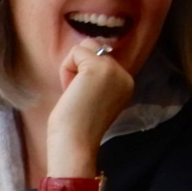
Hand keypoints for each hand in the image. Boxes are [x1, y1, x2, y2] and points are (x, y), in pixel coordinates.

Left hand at [43, 44, 134, 176]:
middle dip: (78, 69)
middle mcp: (125, 75)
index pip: (101, 59)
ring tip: (74, 93)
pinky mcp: (99, 67)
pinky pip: (75, 52)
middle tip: (77, 97)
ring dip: (72, 68)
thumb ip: (95, 78)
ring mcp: (115, 70)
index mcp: (125, 84)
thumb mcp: (92, 97)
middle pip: (94, 48)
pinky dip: (66, 70)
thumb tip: (82, 51)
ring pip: (85, 47)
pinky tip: (70, 91)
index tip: (83, 101)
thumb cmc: (76, 126)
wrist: (75, 144)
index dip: (83, 76)